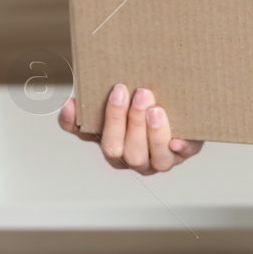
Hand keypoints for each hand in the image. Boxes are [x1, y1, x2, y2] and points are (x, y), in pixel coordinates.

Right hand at [57, 84, 203, 174]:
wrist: (180, 109)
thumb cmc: (140, 107)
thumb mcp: (115, 103)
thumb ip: (90, 104)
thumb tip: (68, 104)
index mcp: (110, 144)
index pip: (92, 137)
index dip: (94, 121)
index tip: (104, 96)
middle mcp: (132, 158)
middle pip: (124, 150)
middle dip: (128, 122)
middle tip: (138, 94)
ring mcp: (159, 159)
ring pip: (153, 157)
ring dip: (152, 134)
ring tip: (155, 110)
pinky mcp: (184, 153)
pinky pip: (183, 155)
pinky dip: (180, 147)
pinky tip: (178, 139)